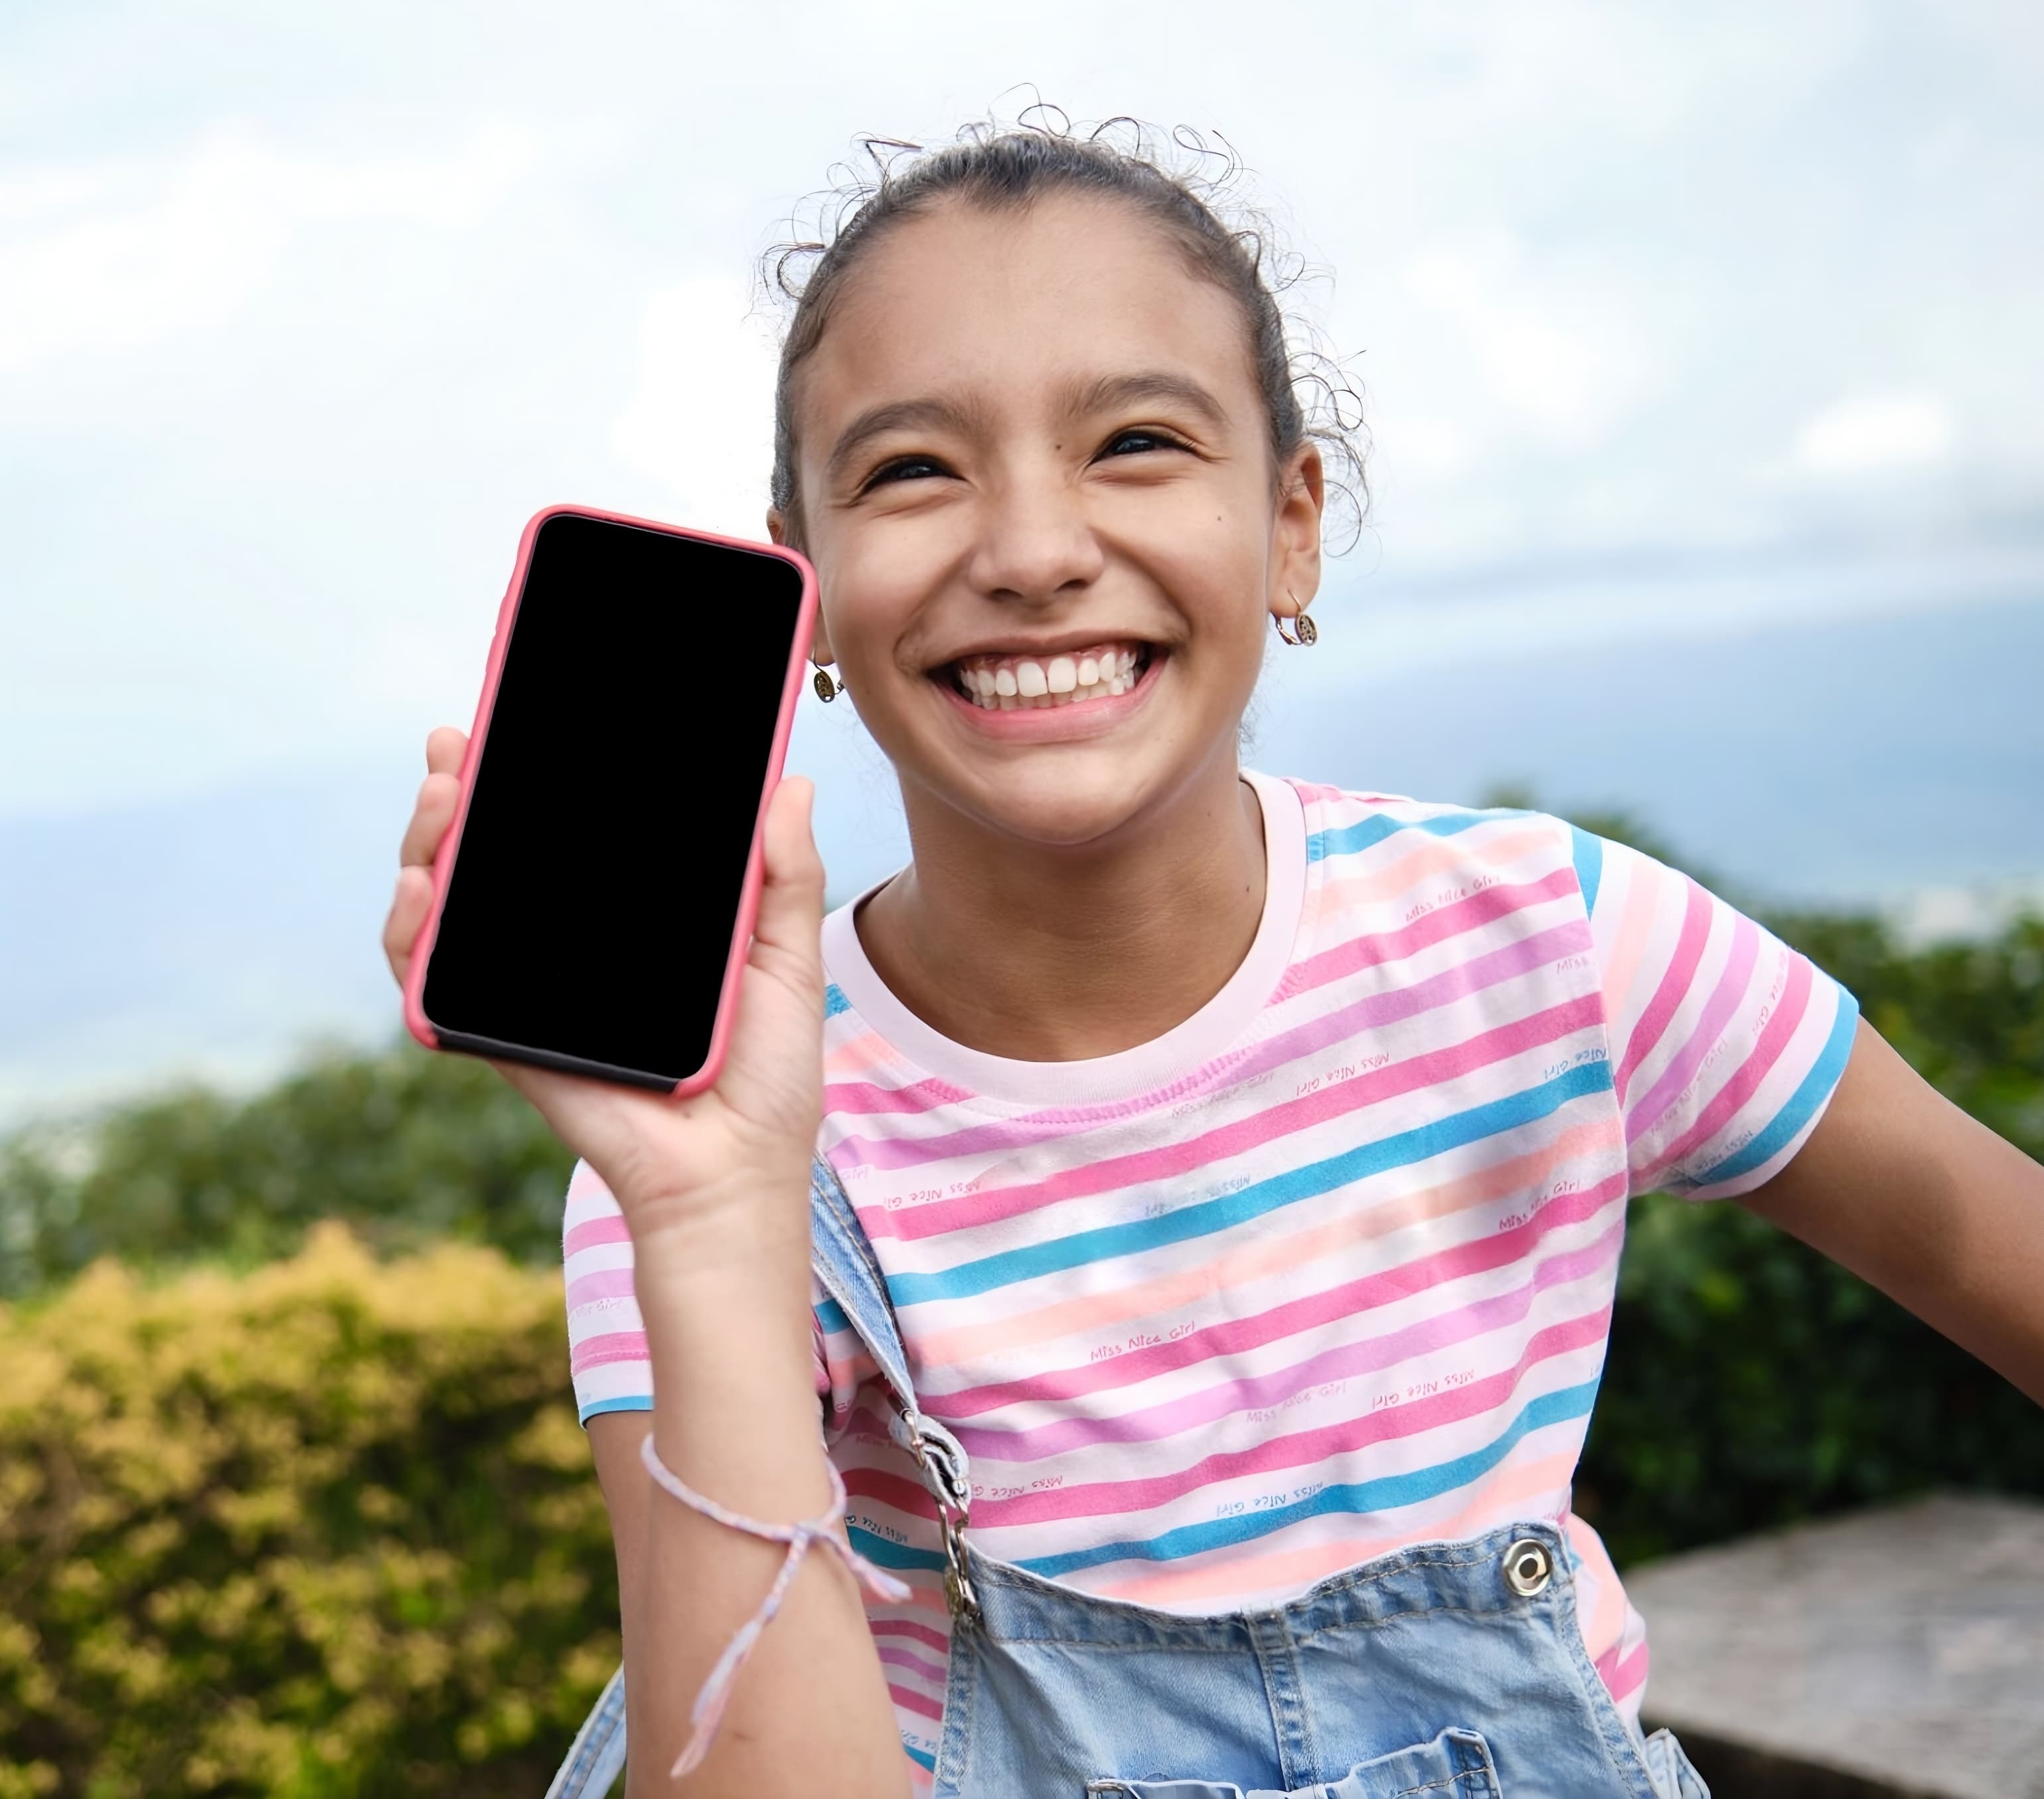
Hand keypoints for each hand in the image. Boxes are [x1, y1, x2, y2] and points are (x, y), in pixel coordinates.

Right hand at [381, 728, 828, 1279]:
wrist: (733, 1176)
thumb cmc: (766, 1077)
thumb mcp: (784, 958)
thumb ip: (782, 875)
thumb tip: (791, 782)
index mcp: (630, 919)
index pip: (570, 833)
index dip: (537, 777)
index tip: (521, 716)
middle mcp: (568, 946)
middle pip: (493, 855)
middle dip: (462, 793)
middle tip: (457, 744)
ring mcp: (528, 988)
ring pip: (450, 903)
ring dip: (426, 843)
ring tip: (441, 795)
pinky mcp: (502, 1034)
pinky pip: (432, 980)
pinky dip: (410, 935)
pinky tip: (421, 888)